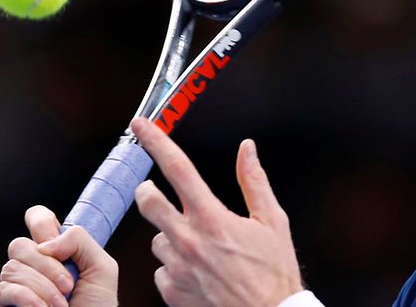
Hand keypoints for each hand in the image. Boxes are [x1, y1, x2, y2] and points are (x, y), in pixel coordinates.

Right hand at [0, 205, 118, 306]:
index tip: (55, 241)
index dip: (40, 221)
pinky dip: (29, 298)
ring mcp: (15, 286)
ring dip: (43, 287)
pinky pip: (5, 289)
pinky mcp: (4, 305)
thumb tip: (47, 243)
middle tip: (69, 285)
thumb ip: (80, 240)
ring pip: (13, 267)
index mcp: (55, 252)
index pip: (36, 219)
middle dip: (47, 265)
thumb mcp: (102, 269)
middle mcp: (32, 266)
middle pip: (20, 244)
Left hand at [130, 117, 302, 306]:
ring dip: (171, 239)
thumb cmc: (275, 274)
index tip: (140, 126)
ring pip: (157, 240)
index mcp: (212, 218)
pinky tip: (199, 275)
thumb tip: (247, 149)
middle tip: (155, 193)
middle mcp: (188, 241)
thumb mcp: (273, 223)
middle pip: (147, 201)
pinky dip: (176, 269)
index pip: (177, 169)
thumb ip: (254, 182)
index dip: (155, 142)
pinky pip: (162, 271)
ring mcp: (177, 268)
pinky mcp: (171, 292)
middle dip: (148, 192)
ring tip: (201, 251)